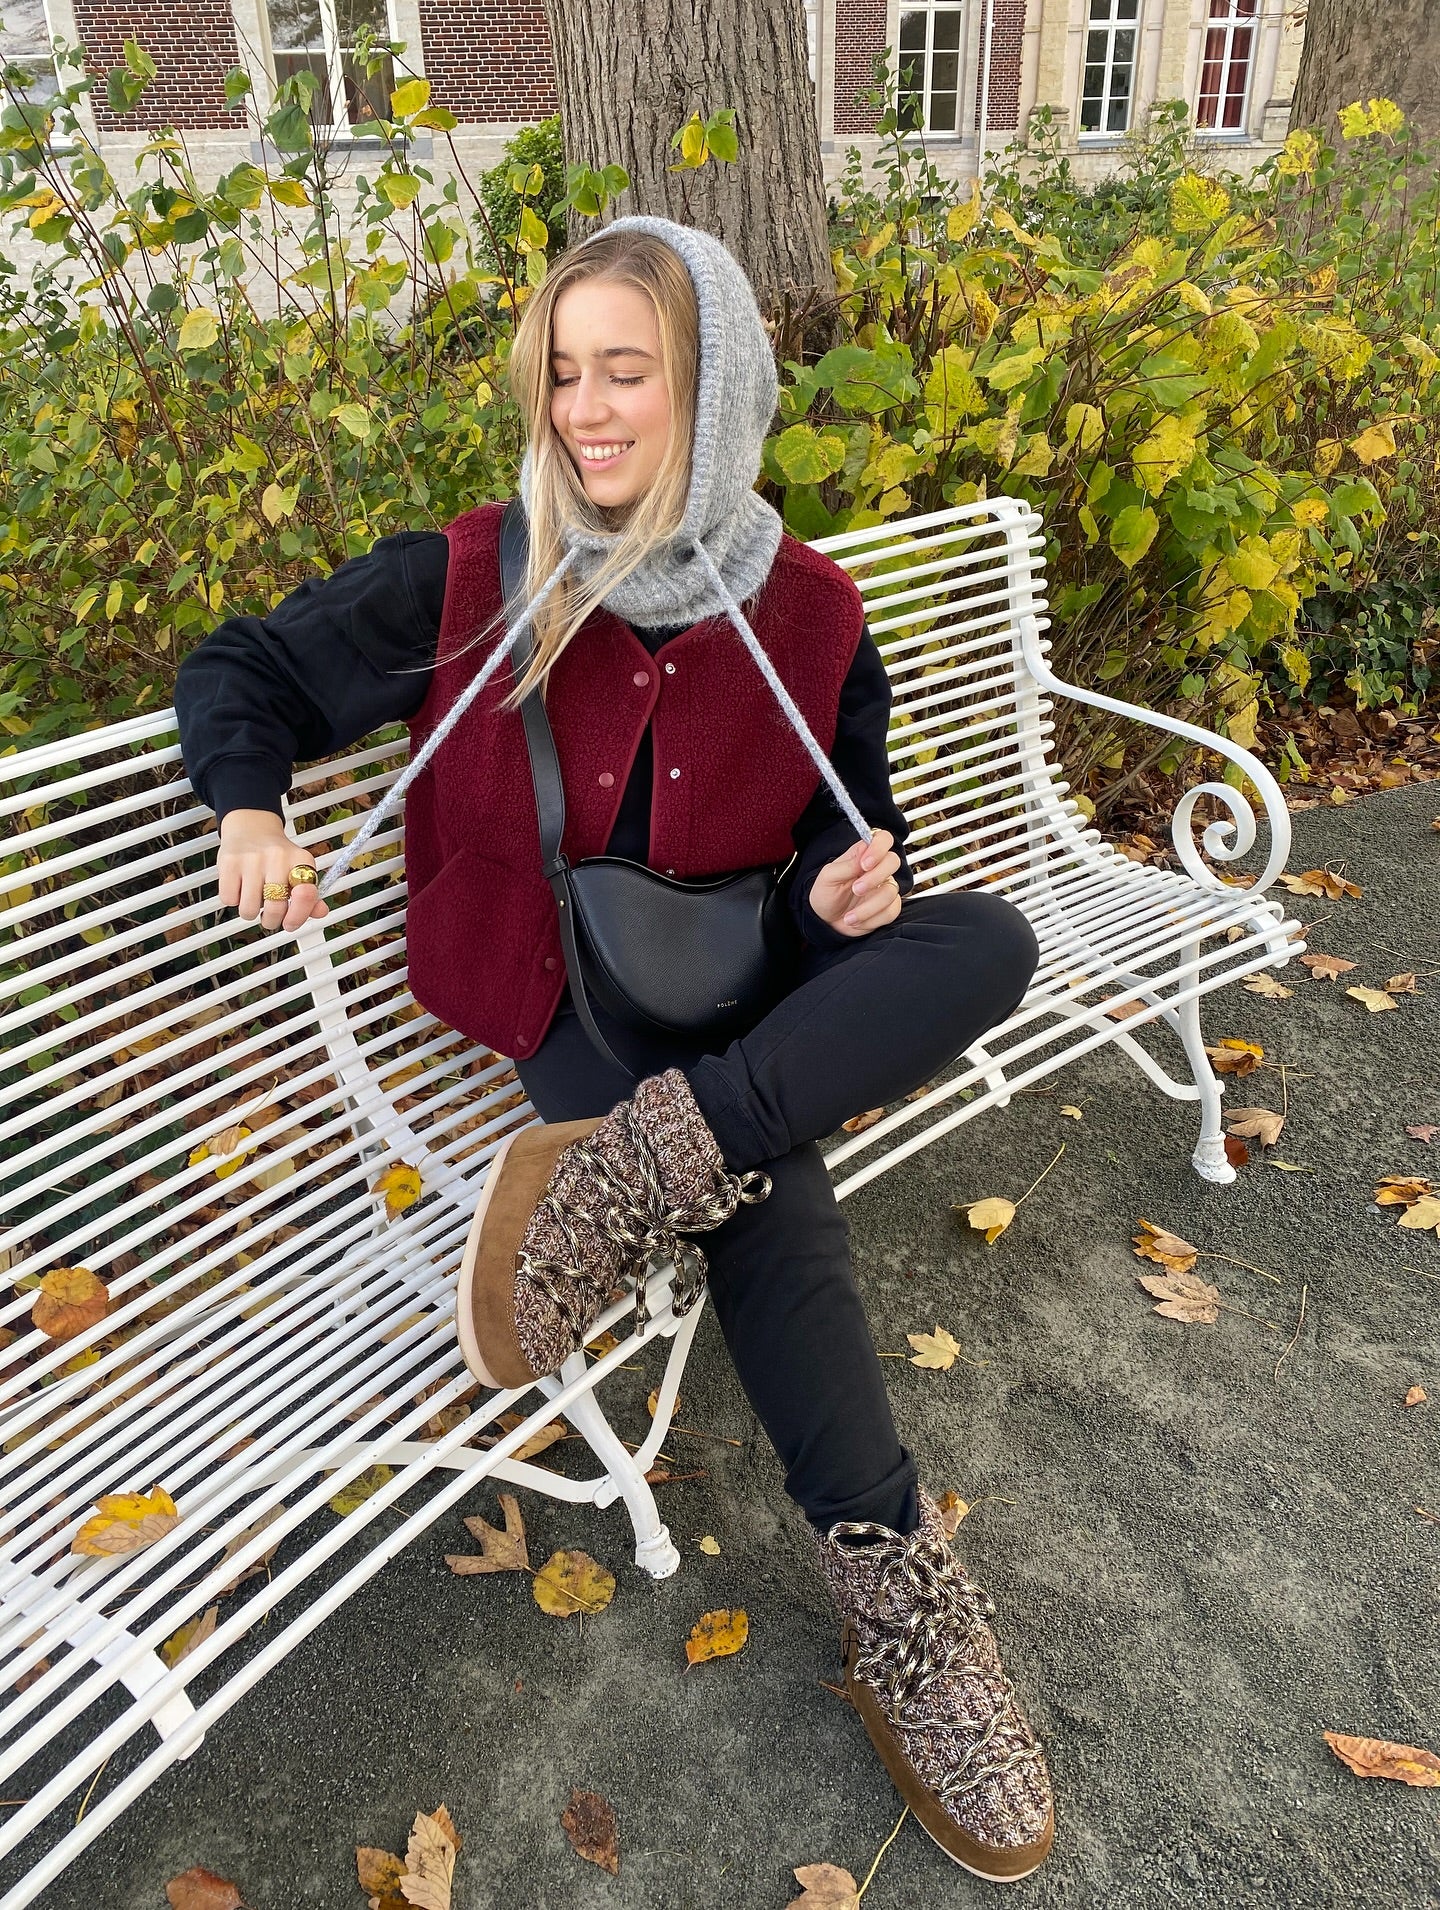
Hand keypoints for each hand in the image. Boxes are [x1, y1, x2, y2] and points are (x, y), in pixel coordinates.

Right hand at [217, 809, 328, 933]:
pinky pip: (229, 900)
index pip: (306, 895)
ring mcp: (253, 859)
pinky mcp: (230, 862)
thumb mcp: (299, 869)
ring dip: (250, 912)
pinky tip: (240, 887)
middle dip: (271, 920)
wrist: (251, 828)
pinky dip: (233, 900)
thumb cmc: (276, 856)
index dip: (298, 916)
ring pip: (249, 909)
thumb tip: (320, 912)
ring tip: (254, 898)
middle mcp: (278, 857)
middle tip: (269, 915)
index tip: (290, 923)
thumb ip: (310, 895)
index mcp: (302, 860)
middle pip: (275, 909)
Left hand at [806, 829, 902, 937]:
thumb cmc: (826, 895)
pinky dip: (871, 920)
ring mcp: (884, 888)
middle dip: (875, 877)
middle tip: (856, 889)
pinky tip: (856, 921)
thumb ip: (846, 866)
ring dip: (868, 907)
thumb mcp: (828, 877)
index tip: (865, 864)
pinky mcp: (889, 907)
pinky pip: (891, 911)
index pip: (883, 839)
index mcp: (862, 855)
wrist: (825, 922)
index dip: (879, 847)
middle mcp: (877, 869)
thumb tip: (863, 858)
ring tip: (849, 916)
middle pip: (893, 861)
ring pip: (891, 891)